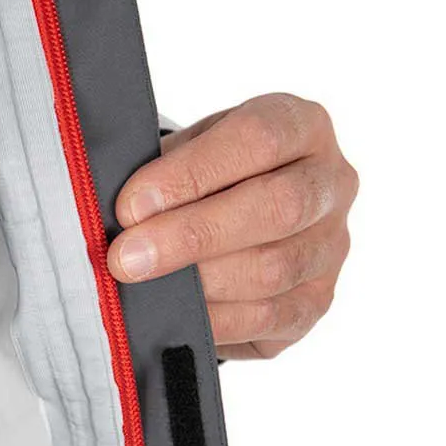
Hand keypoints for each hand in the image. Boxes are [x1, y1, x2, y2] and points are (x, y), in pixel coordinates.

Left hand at [108, 93, 357, 358]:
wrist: (242, 209)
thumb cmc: (208, 173)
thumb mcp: (190, 149)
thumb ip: (164, 169)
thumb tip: (115, 211)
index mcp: (301, 125)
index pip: (257, 139)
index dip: (191, 173)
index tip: (131, 204)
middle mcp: (330, 183)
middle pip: (276, 208)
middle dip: (191, 236)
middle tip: (127, 258)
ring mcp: (331, 246)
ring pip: (274, 269)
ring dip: (198, 284)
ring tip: (142, 287)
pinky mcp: (316, 301)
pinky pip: (270, 318)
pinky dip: (214, 321)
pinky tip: (172, 316)